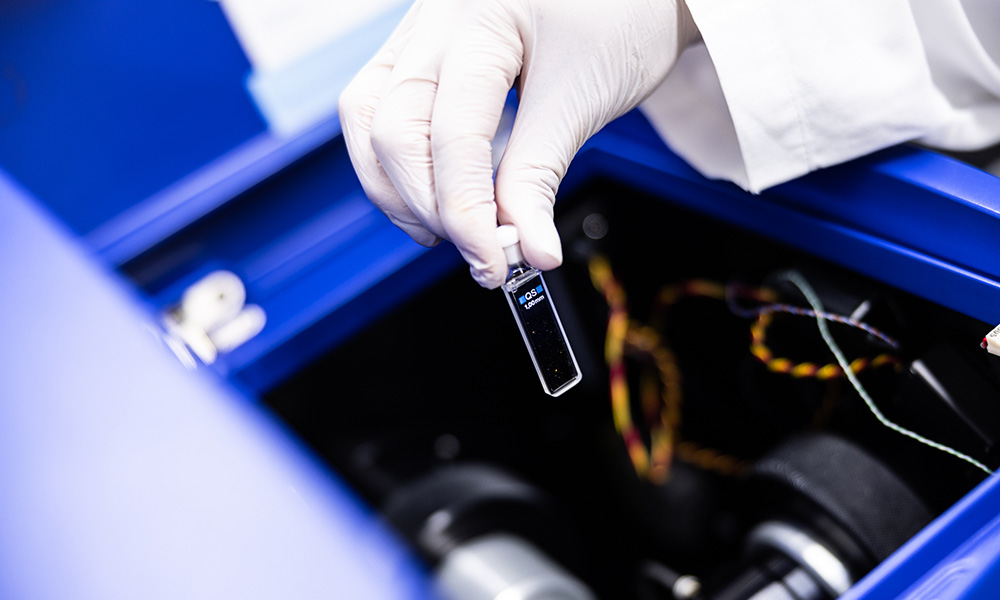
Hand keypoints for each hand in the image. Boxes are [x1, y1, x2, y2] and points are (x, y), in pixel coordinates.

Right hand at [339, 0, 697, 287]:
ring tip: (451, 230)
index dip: (468, 213)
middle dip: (429, 207)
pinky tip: (438, 192)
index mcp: (477, 21)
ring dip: (400, 190)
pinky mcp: (417, 55)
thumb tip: (528, 250)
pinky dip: (402, 164)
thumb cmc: (615, 16)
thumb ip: (539, 176)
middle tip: (481, 251)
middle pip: (390, 132)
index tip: (496, 264)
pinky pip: (380, 112)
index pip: (452, 137)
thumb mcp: (582, 97)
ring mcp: (417, 36)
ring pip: (367, 122)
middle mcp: (432, 24)